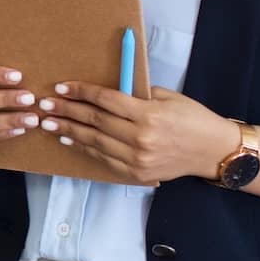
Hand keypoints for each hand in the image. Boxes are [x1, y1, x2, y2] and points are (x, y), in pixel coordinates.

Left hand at [36, 83, 239, 185]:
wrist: (213, 151)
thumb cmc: (193, 118)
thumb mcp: (168, 97)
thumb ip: (138, 94)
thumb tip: (107, 90)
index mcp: (149, 114)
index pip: (106, 100)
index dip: (81, 92)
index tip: (62, 87)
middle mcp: (141, 138)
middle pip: (95, 121)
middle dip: (67, 111)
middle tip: (46, 104)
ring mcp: (138, 159)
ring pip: (95, 142)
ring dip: (69, 132)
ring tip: (49, 123)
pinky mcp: (137, 173)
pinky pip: (104, 159)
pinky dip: (85, 149)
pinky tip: (70, 140)